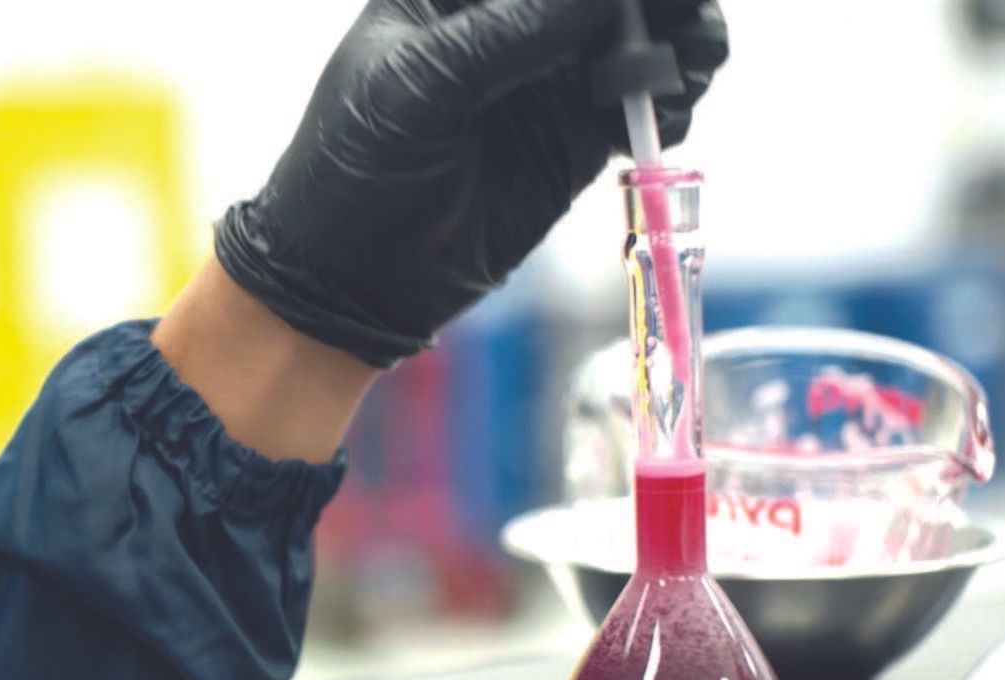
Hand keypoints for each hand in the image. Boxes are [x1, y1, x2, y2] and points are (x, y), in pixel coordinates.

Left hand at [215, 0, 727, 366]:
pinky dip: (667, 105)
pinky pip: (633, 108)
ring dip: (675, 46)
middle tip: (691, 19)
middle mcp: (509, 26)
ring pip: (632, 44)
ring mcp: (544, 83)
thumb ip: (513, 32)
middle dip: (656, 4)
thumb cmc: (358, 170)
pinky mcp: (570, 143)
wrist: (354, 282)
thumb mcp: (424, 85)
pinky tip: (673, 114)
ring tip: (694, 64)